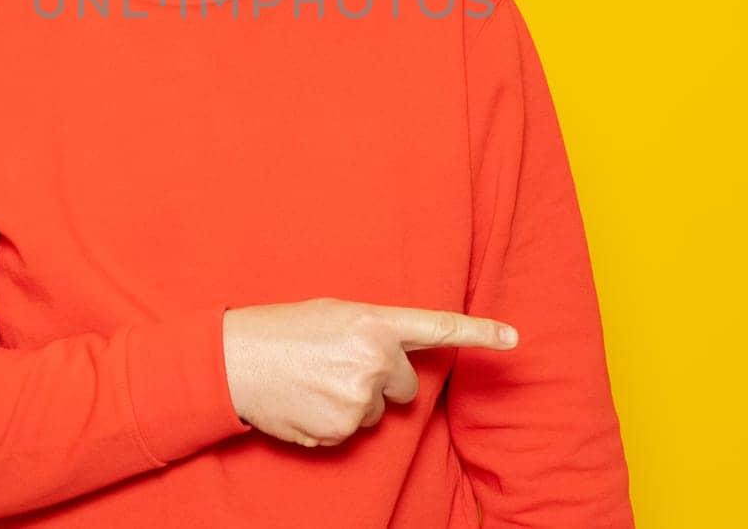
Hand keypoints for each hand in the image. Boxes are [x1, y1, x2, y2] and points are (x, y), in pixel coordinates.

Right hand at [221, 296, 517, 447]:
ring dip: (354, 402)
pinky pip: (353, 432)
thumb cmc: (283, 331)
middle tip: (339, 367)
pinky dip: (333, 422)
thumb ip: (374, 332)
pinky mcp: (342, 429)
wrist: (234, 361)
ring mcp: (359, 398)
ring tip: (315, 382)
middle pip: (406, 386)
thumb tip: (398, 362)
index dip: (479, 334)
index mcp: (373, 321)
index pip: (437, 328)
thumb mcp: (334, 314)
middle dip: (383, 382)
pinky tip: (307, 402)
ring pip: (378, 413)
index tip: (512, 339)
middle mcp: (374, 359)